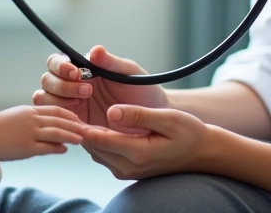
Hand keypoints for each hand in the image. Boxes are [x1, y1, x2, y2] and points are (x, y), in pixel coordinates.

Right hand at [0, 105, 85, 161]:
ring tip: (81, 139)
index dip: (70, 115)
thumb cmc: (0, 126)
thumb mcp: (18, 115)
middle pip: (59, 121)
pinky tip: (64, 150)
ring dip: (70, 136)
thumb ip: (34, 118)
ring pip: (56, 133)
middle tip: (86, 129)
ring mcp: (30, 134)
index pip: (56, 110)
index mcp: (31, 111)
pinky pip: (46, 148)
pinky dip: (57, 148)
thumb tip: (49, 124)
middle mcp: (32, 120)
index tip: (79, 119)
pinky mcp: (26, 147)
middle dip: (75, 125)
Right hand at [33, 45, 168, 127]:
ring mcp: (72, 106)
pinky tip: (80, 122)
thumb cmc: (143, 90)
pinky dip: (61, 120)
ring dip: (57, 101)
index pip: (57, 63)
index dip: (60, 66)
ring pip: (44, 100)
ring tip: (80, 106)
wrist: (153, 119)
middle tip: (86, 92)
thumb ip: (111, 62)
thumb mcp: (129, 73)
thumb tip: (95, 50)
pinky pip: (57, 122)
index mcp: (83, 69)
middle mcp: (72, 86)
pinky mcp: (75, 125)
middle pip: (47, 81)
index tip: (75, 72)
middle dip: (61, 85)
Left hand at [82, 104, 214, 179]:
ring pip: (94, 150)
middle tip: (69, 100)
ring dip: (86, 132)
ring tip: (79, 107)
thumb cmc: (189, 132)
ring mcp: (125, 170)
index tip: (70, 103)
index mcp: (138, 153)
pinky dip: (96, 138)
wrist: (202, 153)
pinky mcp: (125, 169)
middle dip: (79, 126)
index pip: (98, 139)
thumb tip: (111, 111)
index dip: (81, 122)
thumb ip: (139, 115)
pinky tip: (95, 120)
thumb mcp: (168, 119)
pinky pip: (102, 153)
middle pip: (91, 145)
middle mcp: (128, 167)